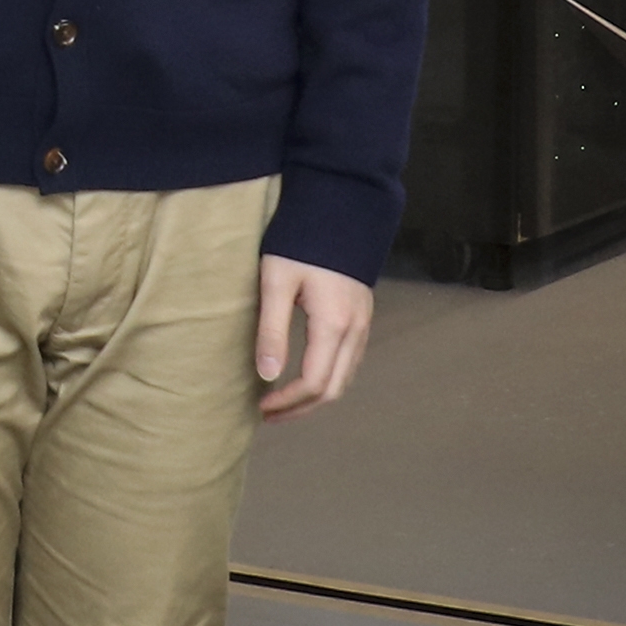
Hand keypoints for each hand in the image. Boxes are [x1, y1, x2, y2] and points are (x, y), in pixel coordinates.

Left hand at [255, 253, 372, 419]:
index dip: (288, 402)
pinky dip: (328, 378)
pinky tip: (305, 376)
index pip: (314, 383)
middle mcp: (355, 331)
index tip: (261, 407)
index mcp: (334, 326)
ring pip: (345, 378)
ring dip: (316, 396)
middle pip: (334, 389)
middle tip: (269, 414)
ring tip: (282, 401)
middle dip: (302, 408)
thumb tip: (267, 375)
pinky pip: (349, 361)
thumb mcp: (276, 283)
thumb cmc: (300, 243)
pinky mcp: (362, 317)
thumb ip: (272, 330)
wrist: (339, 211)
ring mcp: (363, 325)